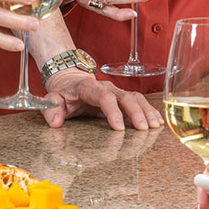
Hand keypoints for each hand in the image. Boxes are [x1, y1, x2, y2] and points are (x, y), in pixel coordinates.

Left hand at [40, 68, 162, 131]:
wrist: (70, 80)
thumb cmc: (63, 93)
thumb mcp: (52, 99)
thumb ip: (51, 110)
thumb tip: (56, 123)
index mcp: (88, 87)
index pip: (103, 97)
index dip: (112, 111)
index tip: (118, 128)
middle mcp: (106, 87)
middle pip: (125, 96)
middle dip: (136, 112)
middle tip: (143, 128)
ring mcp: (117, 91)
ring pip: (136, 97)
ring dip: (146, 111)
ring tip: (155, 126)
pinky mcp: (123, 97)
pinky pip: (139, 101)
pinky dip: (149, 110)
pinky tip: (157, 121)